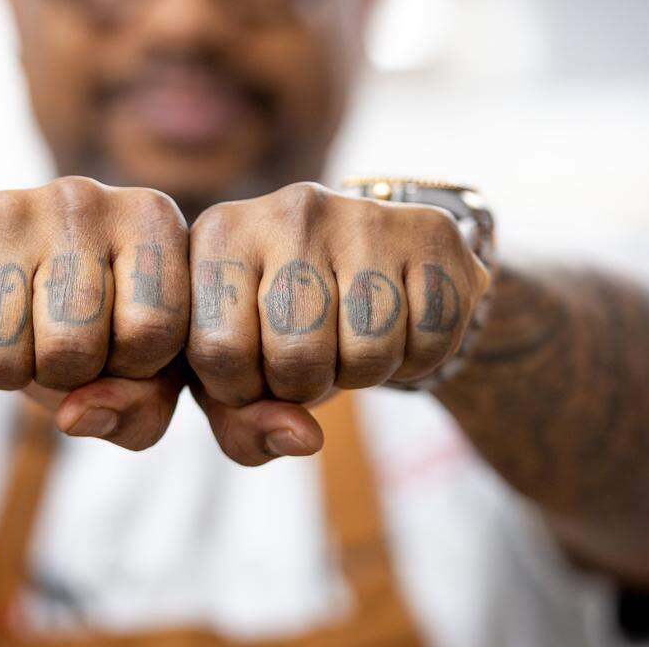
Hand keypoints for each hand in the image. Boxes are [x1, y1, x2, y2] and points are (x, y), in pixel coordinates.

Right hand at [0, 177, 189, 450]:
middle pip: (76, 346)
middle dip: (64, 375)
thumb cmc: (86, 335)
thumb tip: (76, 414)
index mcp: (151, 219)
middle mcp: (82, 197)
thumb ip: (141, 410)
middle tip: (55, 344)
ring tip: (14, 333)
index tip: (119, 345)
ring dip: (6, 373)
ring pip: (3, 356)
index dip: (133, 368)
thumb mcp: (140, 379)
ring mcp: (4, 207)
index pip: (155, 331)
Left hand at [186, 182, 490, 465]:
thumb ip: (241, 427)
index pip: (218, 350)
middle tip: (308, 362)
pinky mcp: (430, 231)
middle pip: (297, 354)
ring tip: (349, 344)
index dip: (240, 391)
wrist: (365, 262)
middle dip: (304, 387)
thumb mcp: (235, 376)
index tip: (253, 375)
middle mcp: (287, 211)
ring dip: (362, 375)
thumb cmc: (277, 328)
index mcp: (220, 237)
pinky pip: (431, 337)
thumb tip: (303, 437)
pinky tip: (397, 329)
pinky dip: (417, 360)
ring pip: (368, 350)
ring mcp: (362, 216)